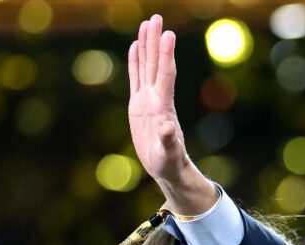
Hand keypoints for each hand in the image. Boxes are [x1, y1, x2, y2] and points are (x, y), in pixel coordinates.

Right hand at [127, 15, 214, 214]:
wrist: (167, 168)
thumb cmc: (169, 163)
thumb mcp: (168, 153)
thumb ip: (168, 140)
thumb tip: (167, 127)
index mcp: (163, 106)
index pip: (166, 74)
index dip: (166, 55)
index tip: (169, 34)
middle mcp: (156, 98)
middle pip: (156, 64)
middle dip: (155, 41)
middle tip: (156, 17)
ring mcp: (148, 100)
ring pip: (146, 66)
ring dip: (146, 45)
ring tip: (146, 24)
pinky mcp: (139, 105)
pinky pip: (136, 78)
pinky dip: (136, 62)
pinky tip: (135, 47)